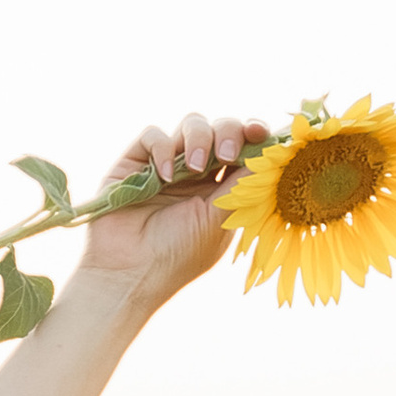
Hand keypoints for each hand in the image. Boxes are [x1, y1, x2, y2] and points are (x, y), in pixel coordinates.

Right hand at [72, 110, 269, 316]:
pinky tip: (165, 176)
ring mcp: (166, 163)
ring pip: (191, 123)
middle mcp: (195, 173)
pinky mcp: (135, 160)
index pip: (243, 150)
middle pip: (220, 129)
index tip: (261, 133)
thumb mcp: (220, 220)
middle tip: (226, 155)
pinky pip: (153, 134)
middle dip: (228, 133)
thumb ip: (241, 186)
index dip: (253, 136)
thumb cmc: (178, 255)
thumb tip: (265, 155)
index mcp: (220, 189)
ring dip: (199, 138)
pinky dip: (163, 147)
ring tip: (196, 167)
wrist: (130, 272)